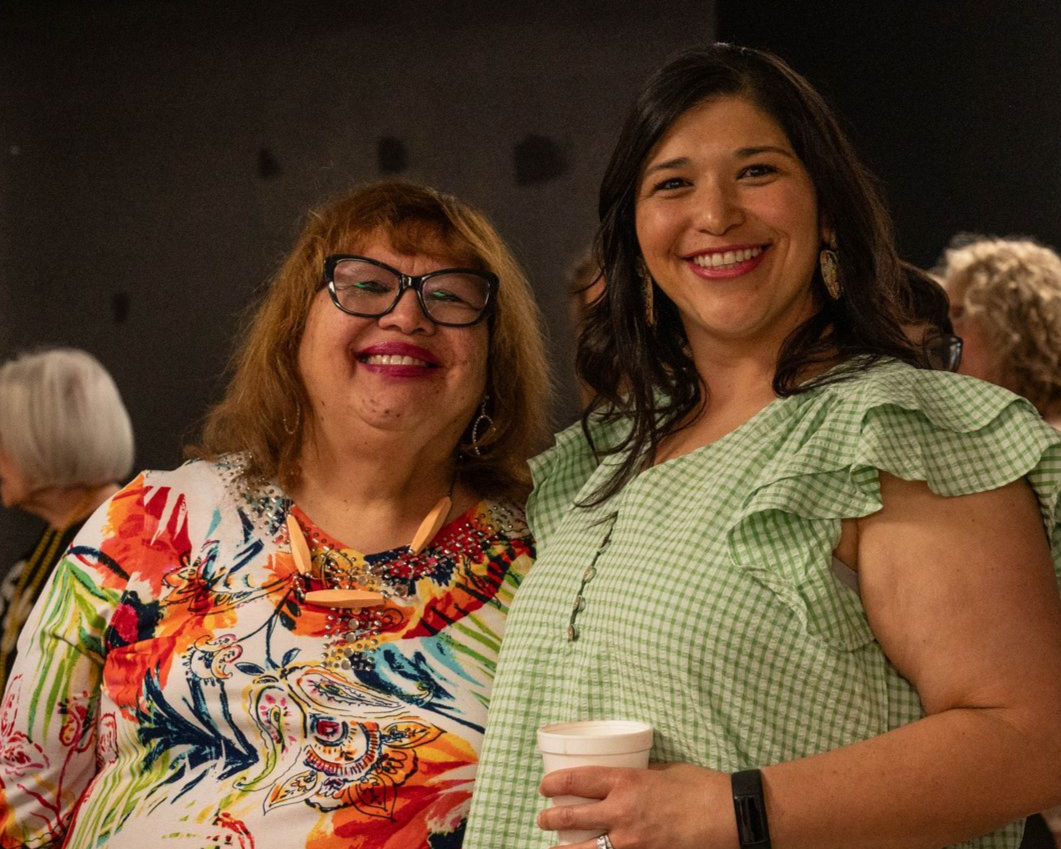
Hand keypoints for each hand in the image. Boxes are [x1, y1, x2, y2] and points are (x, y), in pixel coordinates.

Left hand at [536, 762, 738, 848]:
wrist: (731, 816)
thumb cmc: (702, 788)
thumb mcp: (666, 771)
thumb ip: (642, 775)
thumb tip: (629, 777)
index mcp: (626, 782)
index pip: (577, 780)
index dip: (554, 783)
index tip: (545, 786)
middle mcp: (622, 813)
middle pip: (572, 817)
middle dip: (551, 818)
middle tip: (543, 818)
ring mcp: (631, 842)